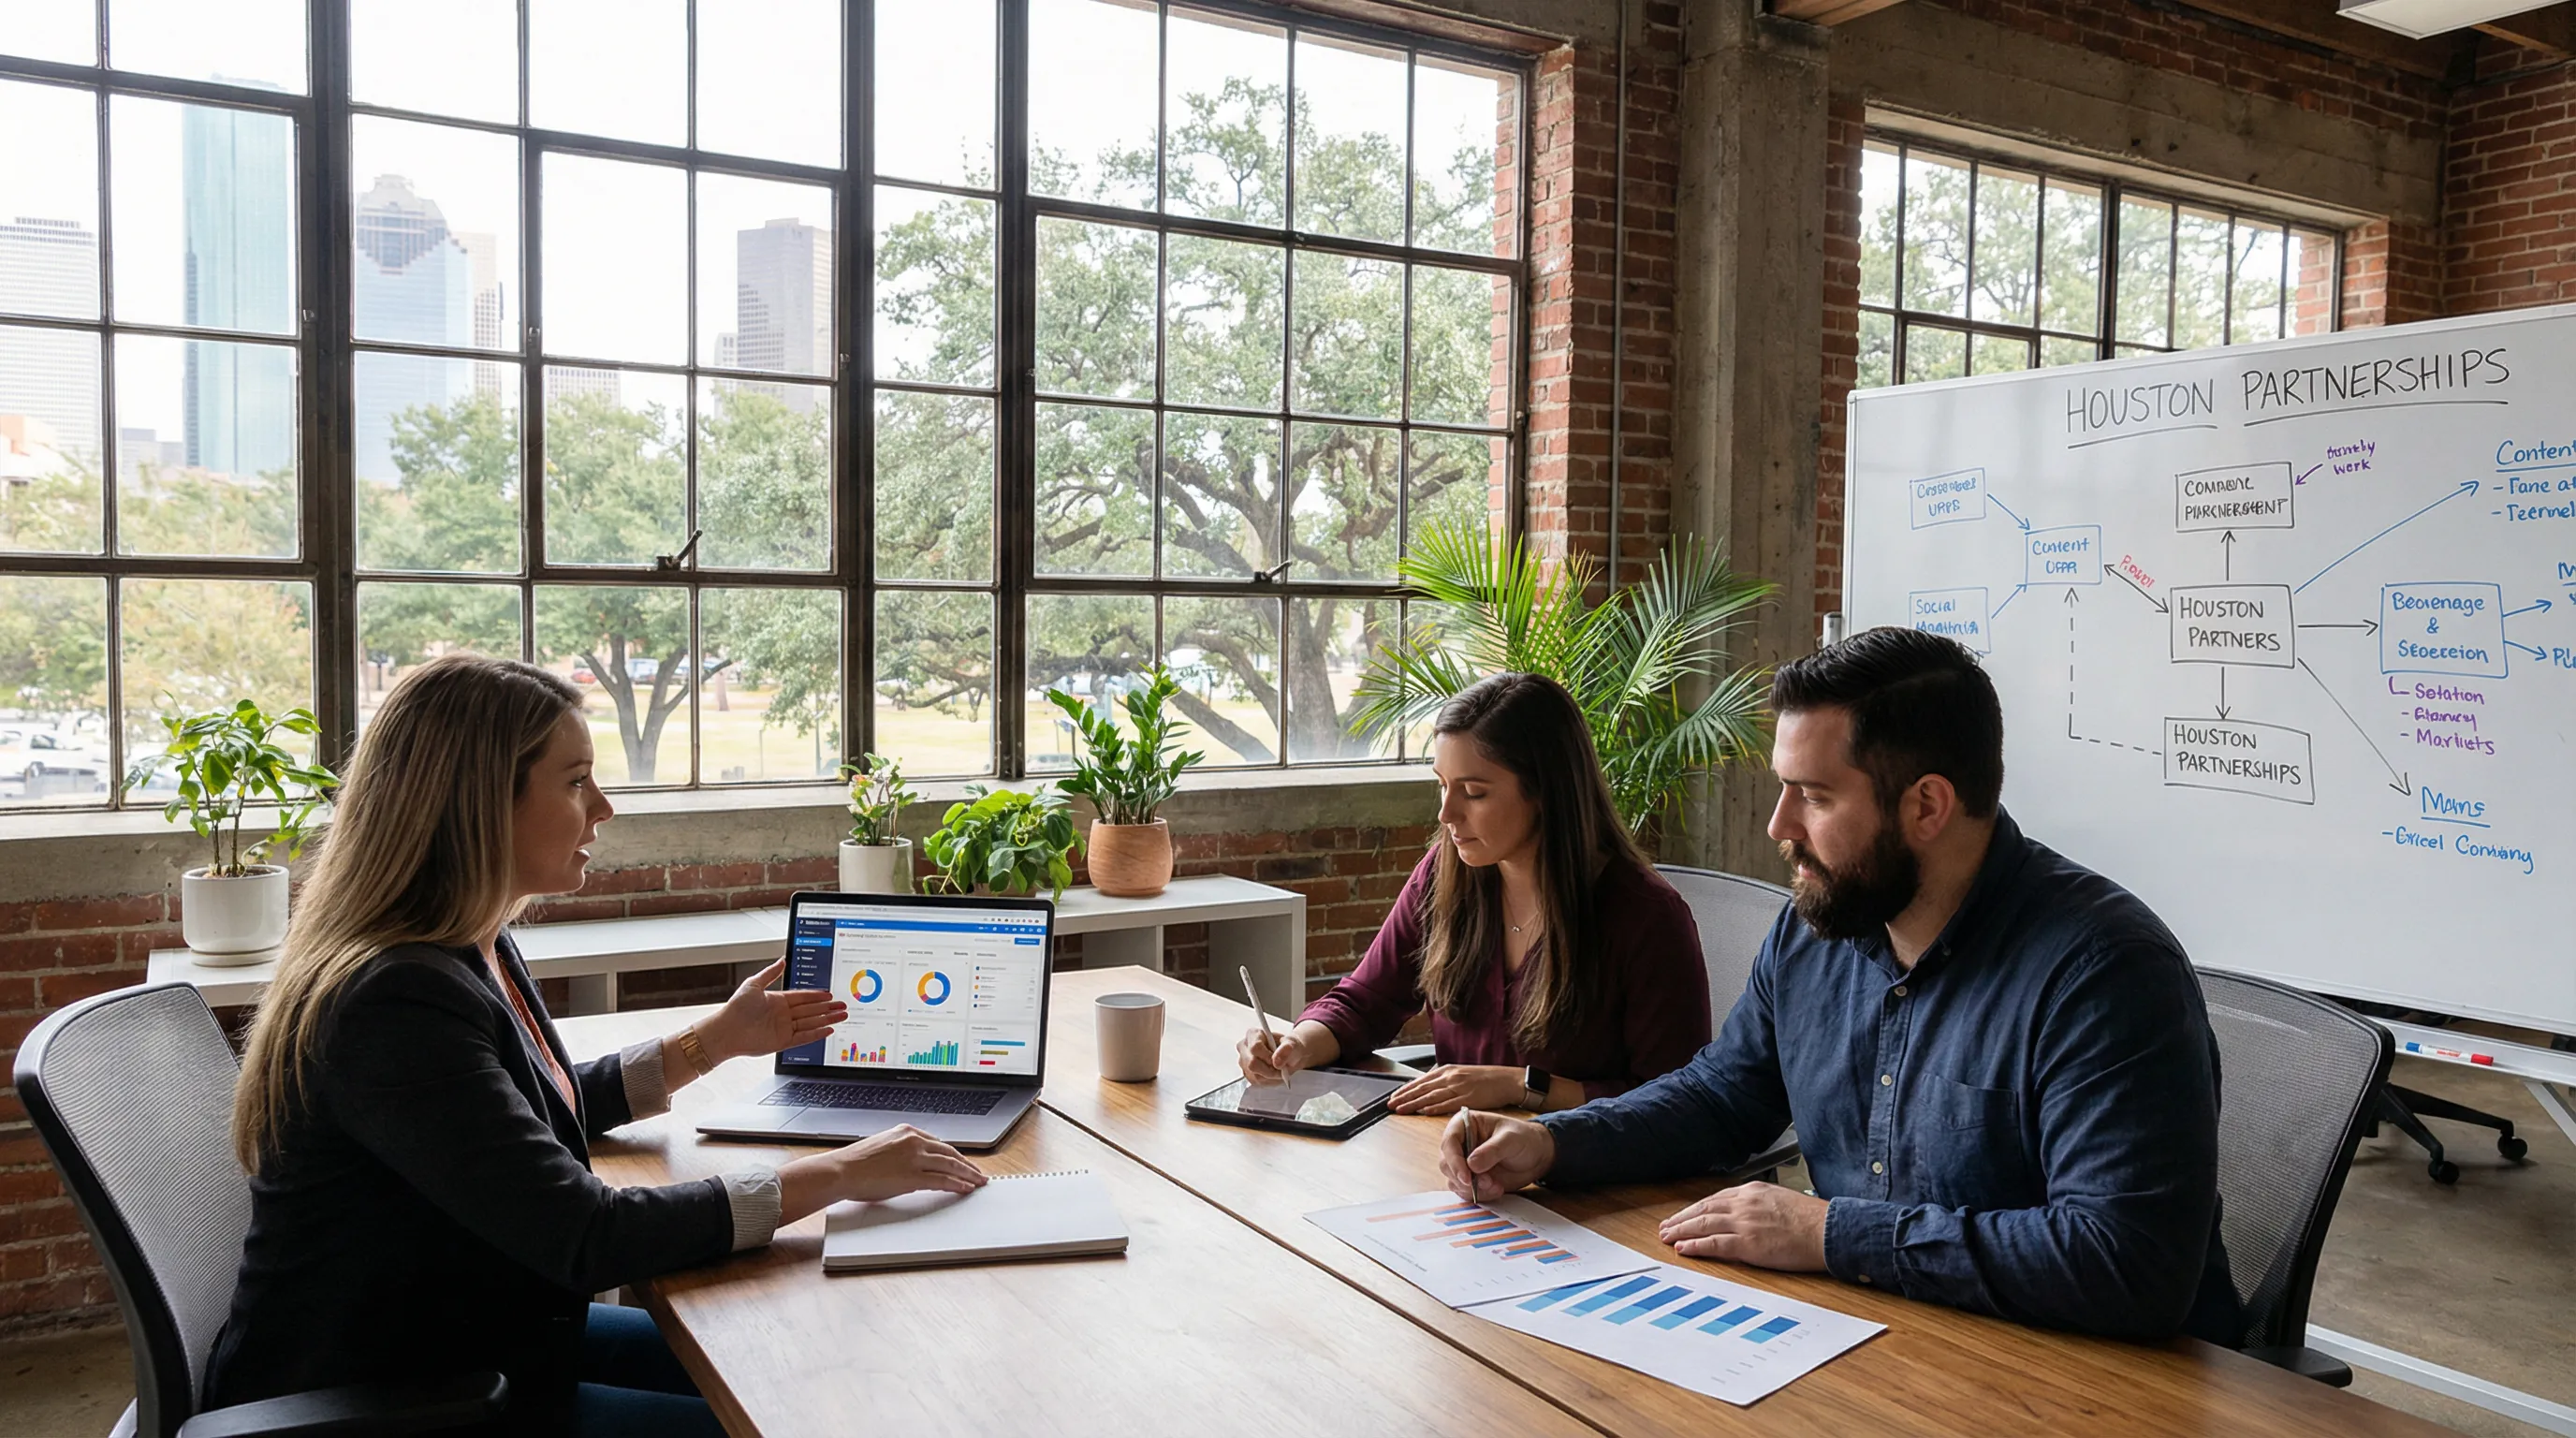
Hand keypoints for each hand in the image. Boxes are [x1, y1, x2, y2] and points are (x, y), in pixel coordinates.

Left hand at [695, 958, 846, 1064]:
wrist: (726, 1031)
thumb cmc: (736, 1008)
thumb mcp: (753, 984)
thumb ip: (770, 973)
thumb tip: (782, 959)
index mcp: (777, 1001)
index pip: (802, 997)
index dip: (817, 995)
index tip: (830, 993)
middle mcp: (782, 1015)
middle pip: (811, 1010)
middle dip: (828, 1007)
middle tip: (843, 1005)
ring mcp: (783, 1029)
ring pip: (811, 1022)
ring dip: (827, 1019)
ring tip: (843, 1015)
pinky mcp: (782, 1042)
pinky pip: (804, 1037)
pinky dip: (817, 1034)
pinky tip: (828, 1029)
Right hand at [781, 1125, 987, 1218]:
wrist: (841, 1171)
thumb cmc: (855, 1163)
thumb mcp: (883, 1147)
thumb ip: (902, 1152)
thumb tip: (913, 1163)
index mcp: (907, 1131)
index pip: (938, 1143)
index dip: (954, 1155)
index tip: (962, 1162)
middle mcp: (914, 1141)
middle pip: (950, 1153)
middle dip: (966, 1164)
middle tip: (978, 1173)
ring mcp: (915, 1158)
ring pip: (951, 1166)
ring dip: (967, 1175)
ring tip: (978, 1182)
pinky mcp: (913, 1176)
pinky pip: (942, 1180)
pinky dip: (957, 1185)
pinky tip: (965, 1188)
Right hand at [1237, 1026, 1315, 1084]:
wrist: (1289, 1055)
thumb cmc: (1289, 1047)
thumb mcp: (1293, 1044)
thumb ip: (1286, 1049)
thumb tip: (1277, 1060)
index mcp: (1253, 1034)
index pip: (1255, 1048)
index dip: (1268, 1057)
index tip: (1279, 1061)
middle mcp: (1244, 1047)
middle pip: (1252, 1064)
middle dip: (1270, 1070)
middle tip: (1281, 1069)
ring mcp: (1243, 1061)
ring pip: (1254, 1075)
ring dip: (1270, 1077)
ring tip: (1279, 1070)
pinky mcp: (1246, 1073)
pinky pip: (1255, 1082)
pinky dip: (1268, 1081)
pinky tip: (1274, 1074)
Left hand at [1389, 1065, 1528, 1115]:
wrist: (1506, 1080)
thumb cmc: (1486, 1079)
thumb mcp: (1462, 1074)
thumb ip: (1445, 1080)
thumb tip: (1429, 1087)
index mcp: (1448, 1071)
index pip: (1421, 1081)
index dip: (1406, 1089)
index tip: (1394, 1096)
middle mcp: (1450, 1077)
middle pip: (1422, 1088)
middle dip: (1404, 1097)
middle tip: (1390, 1104)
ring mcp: (1458, 1087)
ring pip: (1431, 1096)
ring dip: (1413, 1103)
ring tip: (1400, 1109)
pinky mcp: (1467, 1098)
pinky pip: (1447, 1104)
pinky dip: (1434, 1108)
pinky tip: (1423, 1111)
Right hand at [1439, 1110, 1554, 1202]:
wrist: (1536, 1156)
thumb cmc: (1523, 1139)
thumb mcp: (1511, 1140)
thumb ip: (1492, 1151)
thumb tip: (1471, 1165)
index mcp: (1464, 1125)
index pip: (1449, 1142)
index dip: (1454, 1161)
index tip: (1467, 1177)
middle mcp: (1459, 1143)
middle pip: (1446, 1164)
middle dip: (1465, 1178)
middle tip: (1487, 1183)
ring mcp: (1463, 1162)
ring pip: (1454, 1180)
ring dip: (1474, 1189)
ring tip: (1496, 1186)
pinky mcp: (1470, 1179)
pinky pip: (1464, 1191)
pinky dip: (1479, 1195)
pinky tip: (1497, 1189)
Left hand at [1656, 1182, 1828, 1270]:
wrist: (1826, 1230)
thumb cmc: (1811, 1220)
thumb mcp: (1780, 1200)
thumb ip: (1759, 1205)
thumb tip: (1747, 1215)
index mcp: (1752, 1191)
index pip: (1715, 1199)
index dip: (1696, 1209)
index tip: (1684, 1215)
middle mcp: (1744, 1203)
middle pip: (1703, 1209)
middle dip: (1682, 1218)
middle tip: (1666, 1226)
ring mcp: (1744, 1223)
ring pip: (1703, 1224)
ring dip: (1681, 1231)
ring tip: (1667, 1236)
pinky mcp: (1747, 1243)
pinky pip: (1713, 1244)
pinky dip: (1695, 1246)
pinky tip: (1683, 1248)